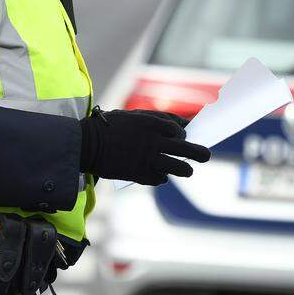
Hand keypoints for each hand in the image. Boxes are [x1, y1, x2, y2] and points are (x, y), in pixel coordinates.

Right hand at [79, 109, 210, 185]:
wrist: (86, 144)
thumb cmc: (110, 127)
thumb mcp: (136, 115)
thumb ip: (160, 118)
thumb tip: (183, 123)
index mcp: (153, 124)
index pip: (180, 130)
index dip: (183, 134)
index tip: (182, 136)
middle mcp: (155, 142)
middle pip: (186, 148)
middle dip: (200, 153)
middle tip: (206, 155)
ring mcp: (148, 159)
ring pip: (178, 167)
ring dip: (185, 169)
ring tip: (188, 170)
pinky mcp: (140, 174)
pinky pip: (160, 178)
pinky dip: (162, 177)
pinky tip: (160, 175)